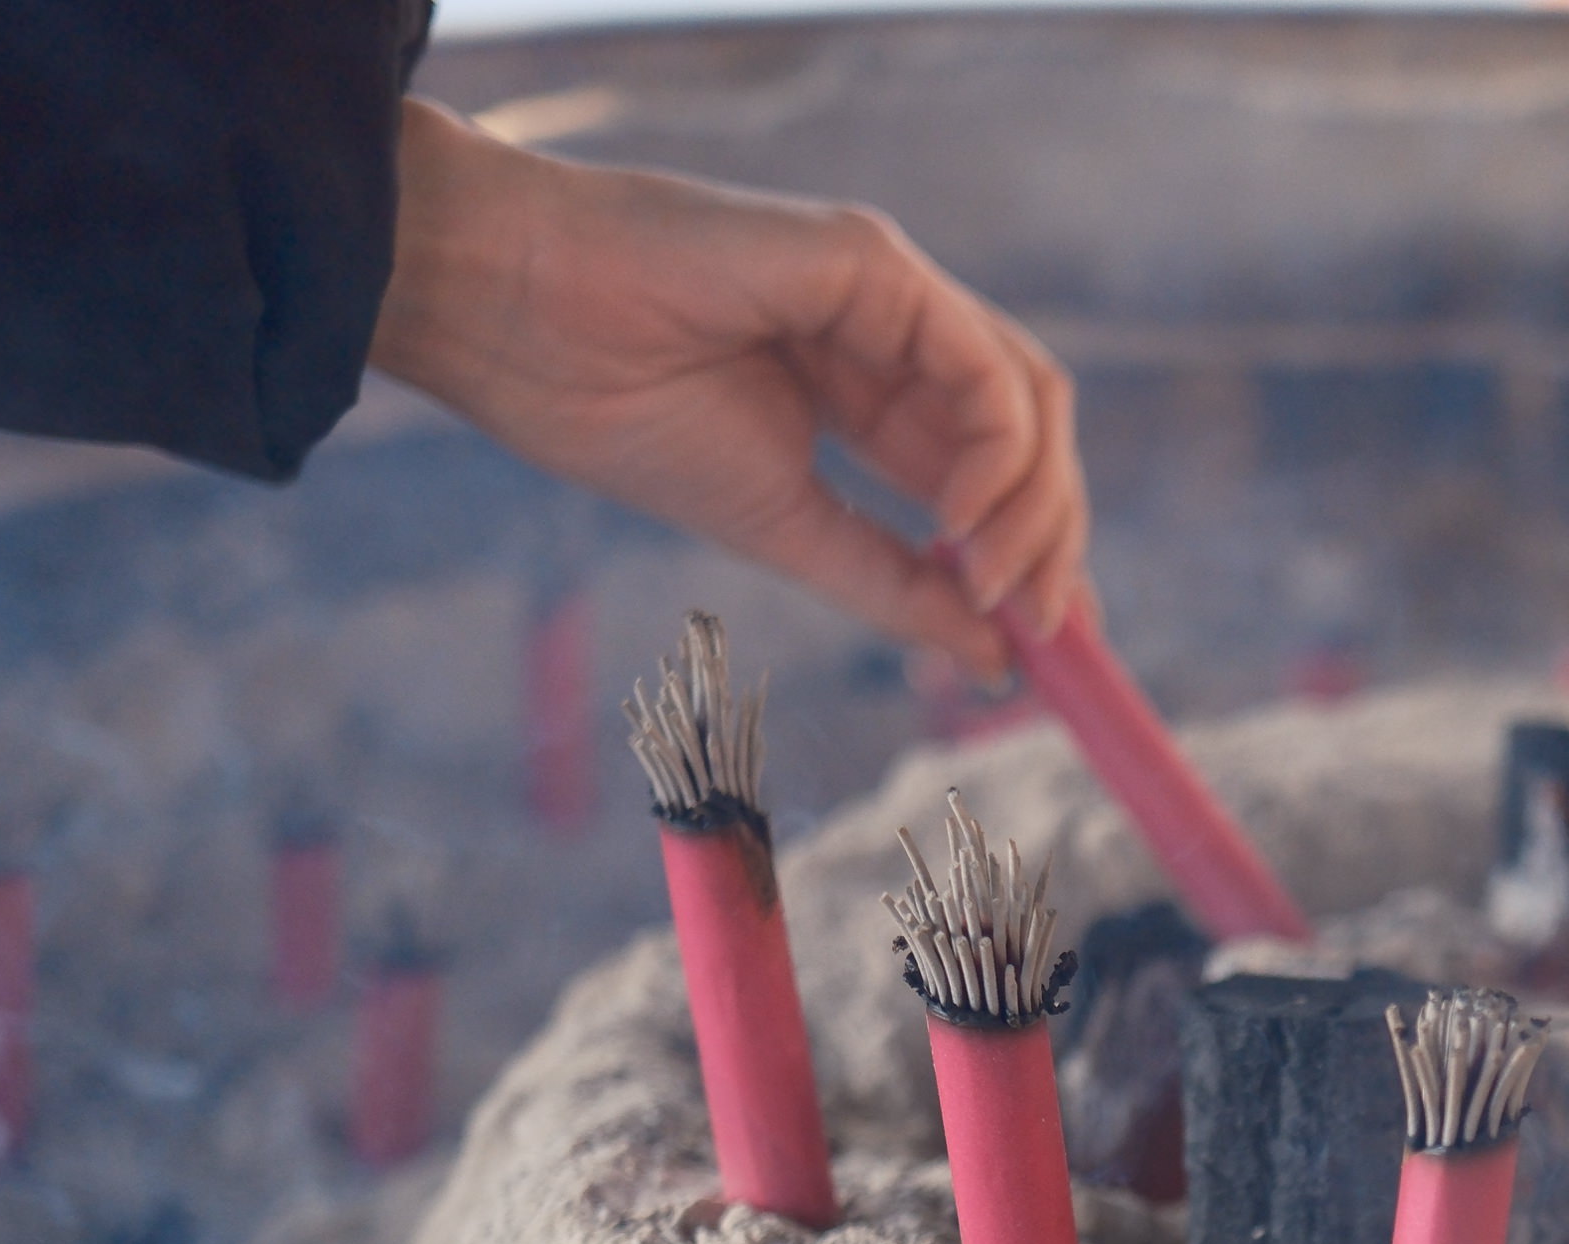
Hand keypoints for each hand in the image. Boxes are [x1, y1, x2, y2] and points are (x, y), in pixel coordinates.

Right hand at [367, 101, 1083, 681]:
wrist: (514, 323)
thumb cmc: (615, 411)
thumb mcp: (782, 528)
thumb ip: (891, 584)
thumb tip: (994, 654)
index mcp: (862, 390)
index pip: (987, 470)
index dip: (1034, 554)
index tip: (1053, 648)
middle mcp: (892, 335)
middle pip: (1030, 435)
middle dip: (1054, 538)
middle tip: (1047, 632)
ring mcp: (890, 294)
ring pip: (1029, 397)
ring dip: (1039, 507)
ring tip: (1000, 589)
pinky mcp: (875, 263)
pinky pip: (984, 367)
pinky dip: (998, 455)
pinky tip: (959, 523)